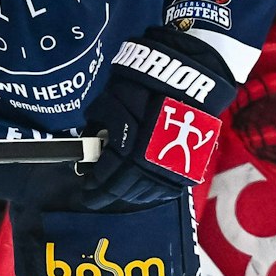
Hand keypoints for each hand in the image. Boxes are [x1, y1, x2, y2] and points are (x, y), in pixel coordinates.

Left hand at [78, 30, 233, 209]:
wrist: (186, 78)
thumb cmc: (143, 86)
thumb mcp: (109, 101)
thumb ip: (98, 125)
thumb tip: (89, 141)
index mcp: (126, 152)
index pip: (106, 179)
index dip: (94, 188)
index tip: (86, 192)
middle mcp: (148, 166)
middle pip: (125, 190)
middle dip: (108, 194)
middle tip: (98, 196)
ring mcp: (171, 169)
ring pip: (146, 194)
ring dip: (130, 195)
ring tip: (119, 193)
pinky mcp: (189, 166)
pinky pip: (168, 190)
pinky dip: (153, 194)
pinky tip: (145, 192)